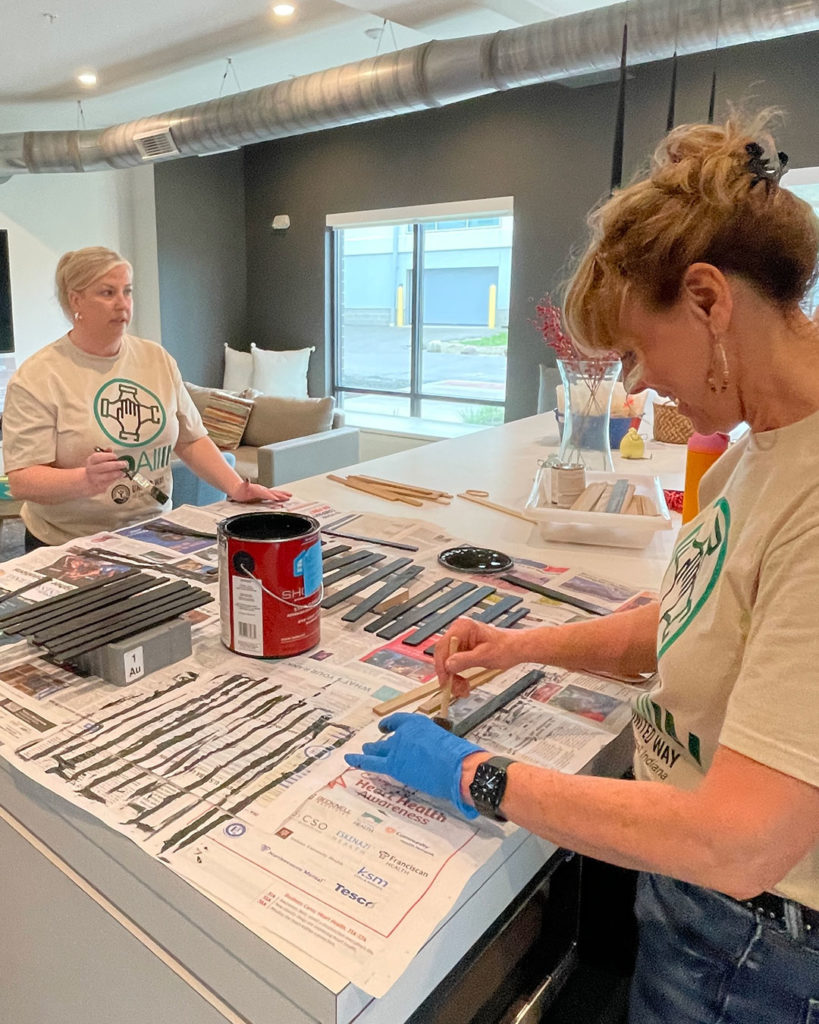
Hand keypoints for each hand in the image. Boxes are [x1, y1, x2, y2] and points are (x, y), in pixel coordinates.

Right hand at [85, 449, 127, 494]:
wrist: (89, 481)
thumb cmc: (96, 468)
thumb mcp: (98, 459)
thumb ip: (105, 454)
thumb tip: (110, 449)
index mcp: (91, 461)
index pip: (97, 457)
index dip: (107, 456)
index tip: (115, 456)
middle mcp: (92, 470)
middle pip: (104, 466)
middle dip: (116, 465)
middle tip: (124, 463)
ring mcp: (95, 478)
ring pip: (108, 476)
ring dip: (117, 473)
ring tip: (123, 471)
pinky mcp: (100, 486)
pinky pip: (109, 482)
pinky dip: (116, 479)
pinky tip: (120, 476)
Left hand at [228, 479, 290, 502]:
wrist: (239, 489)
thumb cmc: (240, 491)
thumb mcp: (241, 488)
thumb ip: (245, 484)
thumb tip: (247, 479)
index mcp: (257, 489)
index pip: (265, 493)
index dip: (270, 496)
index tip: (276, 498)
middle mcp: (262, 489)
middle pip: (273, 492)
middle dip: (280, 495)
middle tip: (287, 498)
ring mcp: (264, 491)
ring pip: (275, 493)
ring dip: (282, 495)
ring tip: (290, 496)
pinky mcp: (265, 493)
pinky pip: (274, 494)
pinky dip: (280, 496)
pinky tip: (284, 497)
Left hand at [344, 713, 484, 817]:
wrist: (455, 765)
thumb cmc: (458, 755)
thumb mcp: (446, 742)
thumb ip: (434, 747)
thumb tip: (437, 758)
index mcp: (418, 723)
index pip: (400, 722)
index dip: (391, 725)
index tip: (385, 727)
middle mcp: (404, 732)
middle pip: (389, 738)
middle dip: (381, 742)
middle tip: (374, 745)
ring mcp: (396, 747)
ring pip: (378, 750)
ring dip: (370, 751)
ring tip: (362, 751)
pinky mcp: (393, 765)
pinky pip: (372, 762)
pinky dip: (359, 760)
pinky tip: (350, 759)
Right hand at [433, 620, 522, 697]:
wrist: (517, 648)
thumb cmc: (506, 647)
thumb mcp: (485, 656)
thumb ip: (465, 660)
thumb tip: (448, 665)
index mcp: (463, 627)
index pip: (443, 646)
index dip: (442, 666)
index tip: (445, 681)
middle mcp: (459, 631)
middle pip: (443, 656)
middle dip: (449, 675)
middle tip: (456, 688)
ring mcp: (460, 640)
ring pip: (448, 662)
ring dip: (454, 678)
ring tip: (463, 688)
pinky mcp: (463, 649)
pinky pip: (454, 664)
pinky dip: (458, 675)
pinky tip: (464, 683)